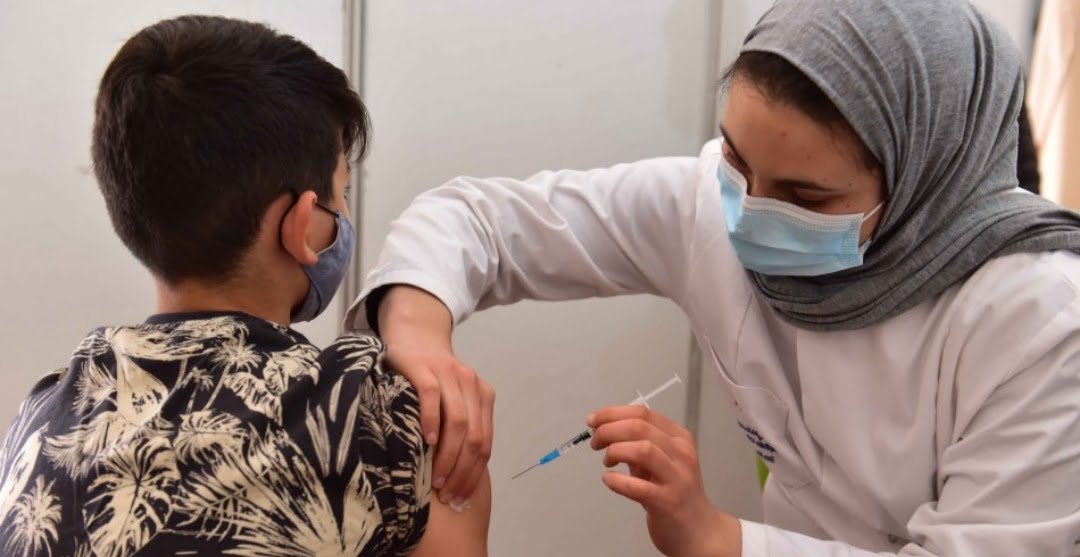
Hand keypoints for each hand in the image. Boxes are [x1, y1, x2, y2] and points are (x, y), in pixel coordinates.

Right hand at [378, 285, 494, 506]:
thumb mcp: (453, 400)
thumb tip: (460, 475)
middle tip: (447, 494)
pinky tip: (426, 442)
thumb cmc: (431, 379)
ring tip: (436, 479)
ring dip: (448, 455)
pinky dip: (431, 422)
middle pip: (475, 436)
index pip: (486, 443)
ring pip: (458, 421)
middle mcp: (471, 384)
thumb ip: (461, 427)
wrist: (414, 337)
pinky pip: (432, 398)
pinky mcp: (424, 369)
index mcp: (483, 396)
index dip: (475, 474)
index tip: (462, 497)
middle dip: (462, 471)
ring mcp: (449, 375)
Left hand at [589, 406, 740, 556]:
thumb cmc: (676, 494)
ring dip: (614, 451)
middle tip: (595, 442)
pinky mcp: (668, 502)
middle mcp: (681, 454)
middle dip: (608, 430)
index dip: (612, 413)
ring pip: (642, 449)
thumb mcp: (662, 461)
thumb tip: (606, 430)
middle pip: (639, 427)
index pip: (643, 413)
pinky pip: (638, 487)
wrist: (700, 531)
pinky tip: (609, 479)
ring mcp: (677, 478)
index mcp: (679, 438)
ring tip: (607, 461)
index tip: (594, 421)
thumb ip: (639, 444)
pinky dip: (617, 481)